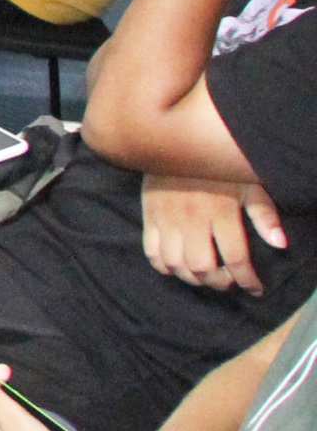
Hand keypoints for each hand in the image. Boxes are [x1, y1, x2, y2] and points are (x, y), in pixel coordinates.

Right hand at [141, 173, 286, 293]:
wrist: (173, 141)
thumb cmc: (216, 165)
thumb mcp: (247, 183)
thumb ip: (263, 214)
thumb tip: (280, 244)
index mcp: (220, 212)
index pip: (236, 258)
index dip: (248, 279)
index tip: (256, 288)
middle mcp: (192, 220)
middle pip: (203, 268)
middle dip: (220, 283)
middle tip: (229, 281)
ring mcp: (167, 220)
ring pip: (176, 265)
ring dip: (193, 279)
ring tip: (205, 276)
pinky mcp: (149, 218)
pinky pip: (152, 253)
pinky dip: (165, 267)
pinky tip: (178, 266)